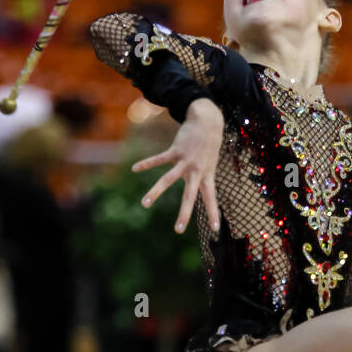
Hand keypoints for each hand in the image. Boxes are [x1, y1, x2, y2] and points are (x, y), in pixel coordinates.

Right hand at [131, 97, 222, 231]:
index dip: (213, 213)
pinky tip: (135, 169)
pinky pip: (159, 159)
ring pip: (168, 179)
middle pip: (189, 196)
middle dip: (184, 213)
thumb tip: (195, 190)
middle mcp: (196, 171)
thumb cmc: (209, 145)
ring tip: (144, 204)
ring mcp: (185, 161)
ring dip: (155, 192)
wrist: (207, 121)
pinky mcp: (175, 150)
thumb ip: (201, 178)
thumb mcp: (210, 164)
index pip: (211, 199)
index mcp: (207, 176)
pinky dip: (146, 164)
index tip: (215, 229)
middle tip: (178, 230)